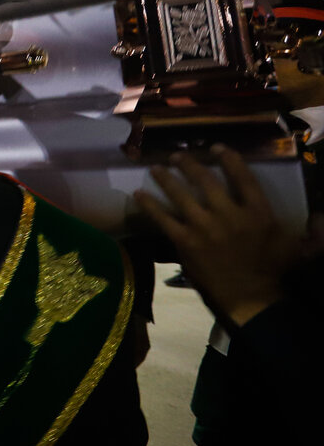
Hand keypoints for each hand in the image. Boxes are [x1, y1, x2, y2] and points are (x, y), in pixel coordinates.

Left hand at [135, 145, 299, 326]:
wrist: (250, 298)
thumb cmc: (272, 269)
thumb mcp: (289, 242)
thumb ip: (298, 224)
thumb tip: (315, 213)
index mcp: (257, 213)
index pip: (243, 178)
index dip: (230, 160)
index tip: (217, 147)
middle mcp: (230, 216)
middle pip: (207, 182)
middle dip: (190, 165)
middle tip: (177, 155)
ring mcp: (205, 228)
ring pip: (182, 196)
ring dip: (167, 179)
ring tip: (156, 168)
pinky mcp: (187, 242)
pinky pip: (164, 219)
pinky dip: (150, 206)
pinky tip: (139, 195)